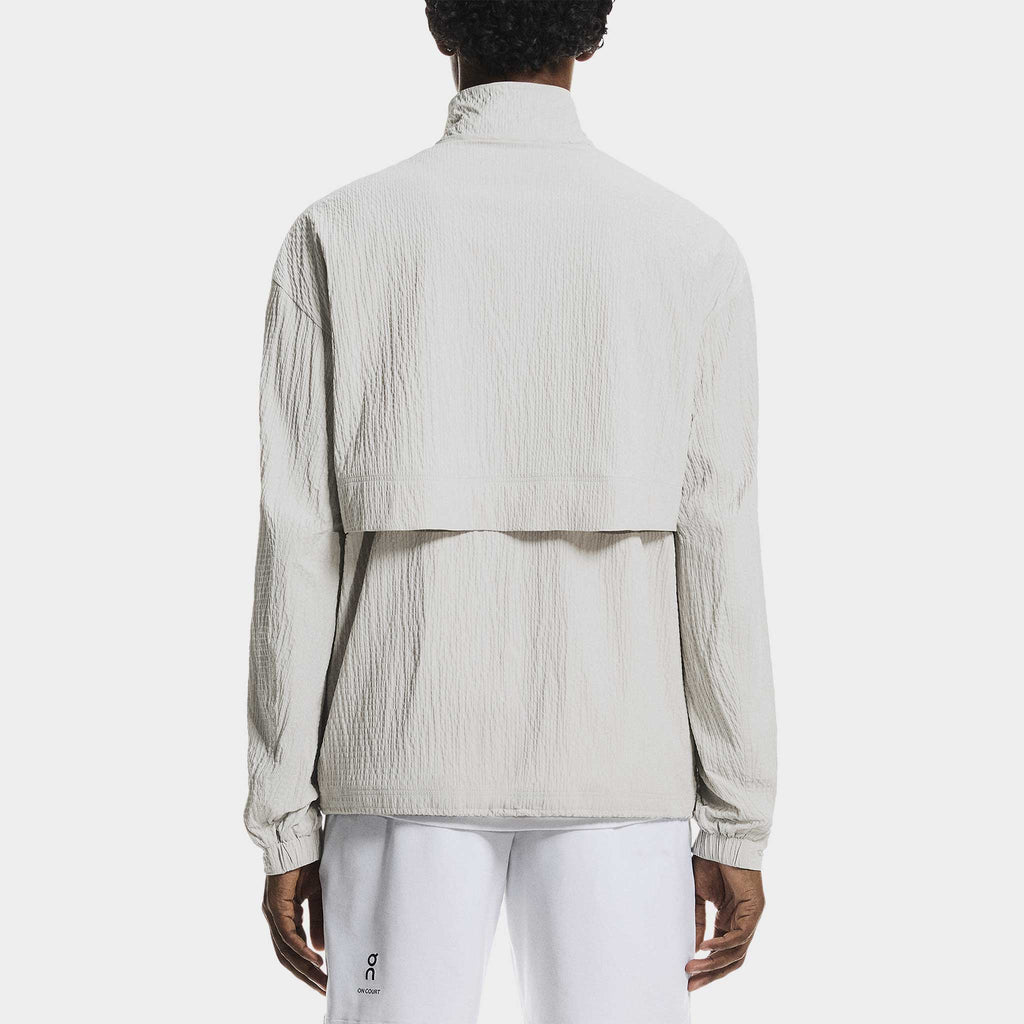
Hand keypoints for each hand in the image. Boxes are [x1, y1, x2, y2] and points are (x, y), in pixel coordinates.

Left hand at [262, 861, 326, 994]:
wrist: (299, 837)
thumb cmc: (309, 862)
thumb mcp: (319, 895)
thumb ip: (318, 921)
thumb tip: (319, 950)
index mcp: (285, 915)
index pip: (293, 950)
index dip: (308, 968)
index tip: (324, 982)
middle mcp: (275, 917)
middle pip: (288, 957)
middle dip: (307, 975)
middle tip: (325, 990)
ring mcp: (272, 912)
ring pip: (285, 949)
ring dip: (304, 967)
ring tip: (321, 980)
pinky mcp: (274, 905)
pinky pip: (286, 934)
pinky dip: (299, 948)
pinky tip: (312, 959)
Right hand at [686, 855, 764, 990]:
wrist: (723, 842)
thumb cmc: (711, 863)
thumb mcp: (698, 895)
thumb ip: (698, 919)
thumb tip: (694, 947)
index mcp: (729, 920)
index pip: (722, 953)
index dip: (707, 967)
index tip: (688, 976)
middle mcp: (742, 923)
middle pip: (731, 960)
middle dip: (711, 974)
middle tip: (691, 984)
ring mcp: (750, 919)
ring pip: (736, 952)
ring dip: (714, 963)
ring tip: (694, 967)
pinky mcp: (754, 911)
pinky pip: (739, 936)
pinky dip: (721, 944)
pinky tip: (704, 947)